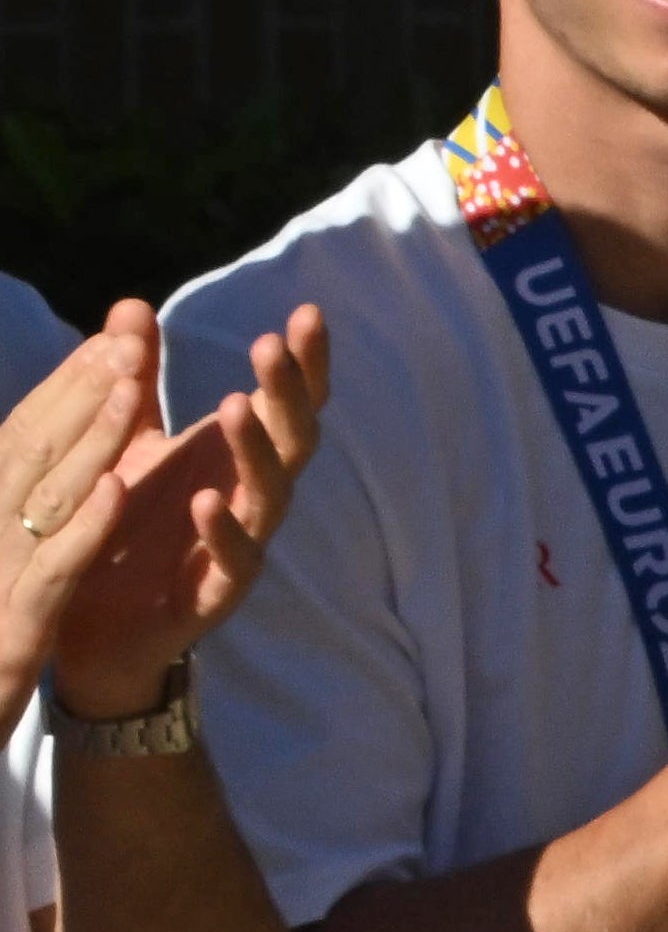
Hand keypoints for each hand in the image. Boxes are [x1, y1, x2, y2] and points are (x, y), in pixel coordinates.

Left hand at [0, 300, 313, 715]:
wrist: (97, 626)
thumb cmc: (124, 525)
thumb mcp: (125, 441)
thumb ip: (136, 379)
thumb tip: (133, 305)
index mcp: (236, 458)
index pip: (286, 403)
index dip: (305, 362)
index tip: (306, 312)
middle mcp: (253, 498)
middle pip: (293, 439)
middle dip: (287, 392)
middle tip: (270, 343)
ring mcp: (243, 546)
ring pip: (271, 495)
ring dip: (257, 450)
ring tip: (235, 405)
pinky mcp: (216, 594)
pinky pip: (234, 563)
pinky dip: (224, 531)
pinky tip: (207, 501)